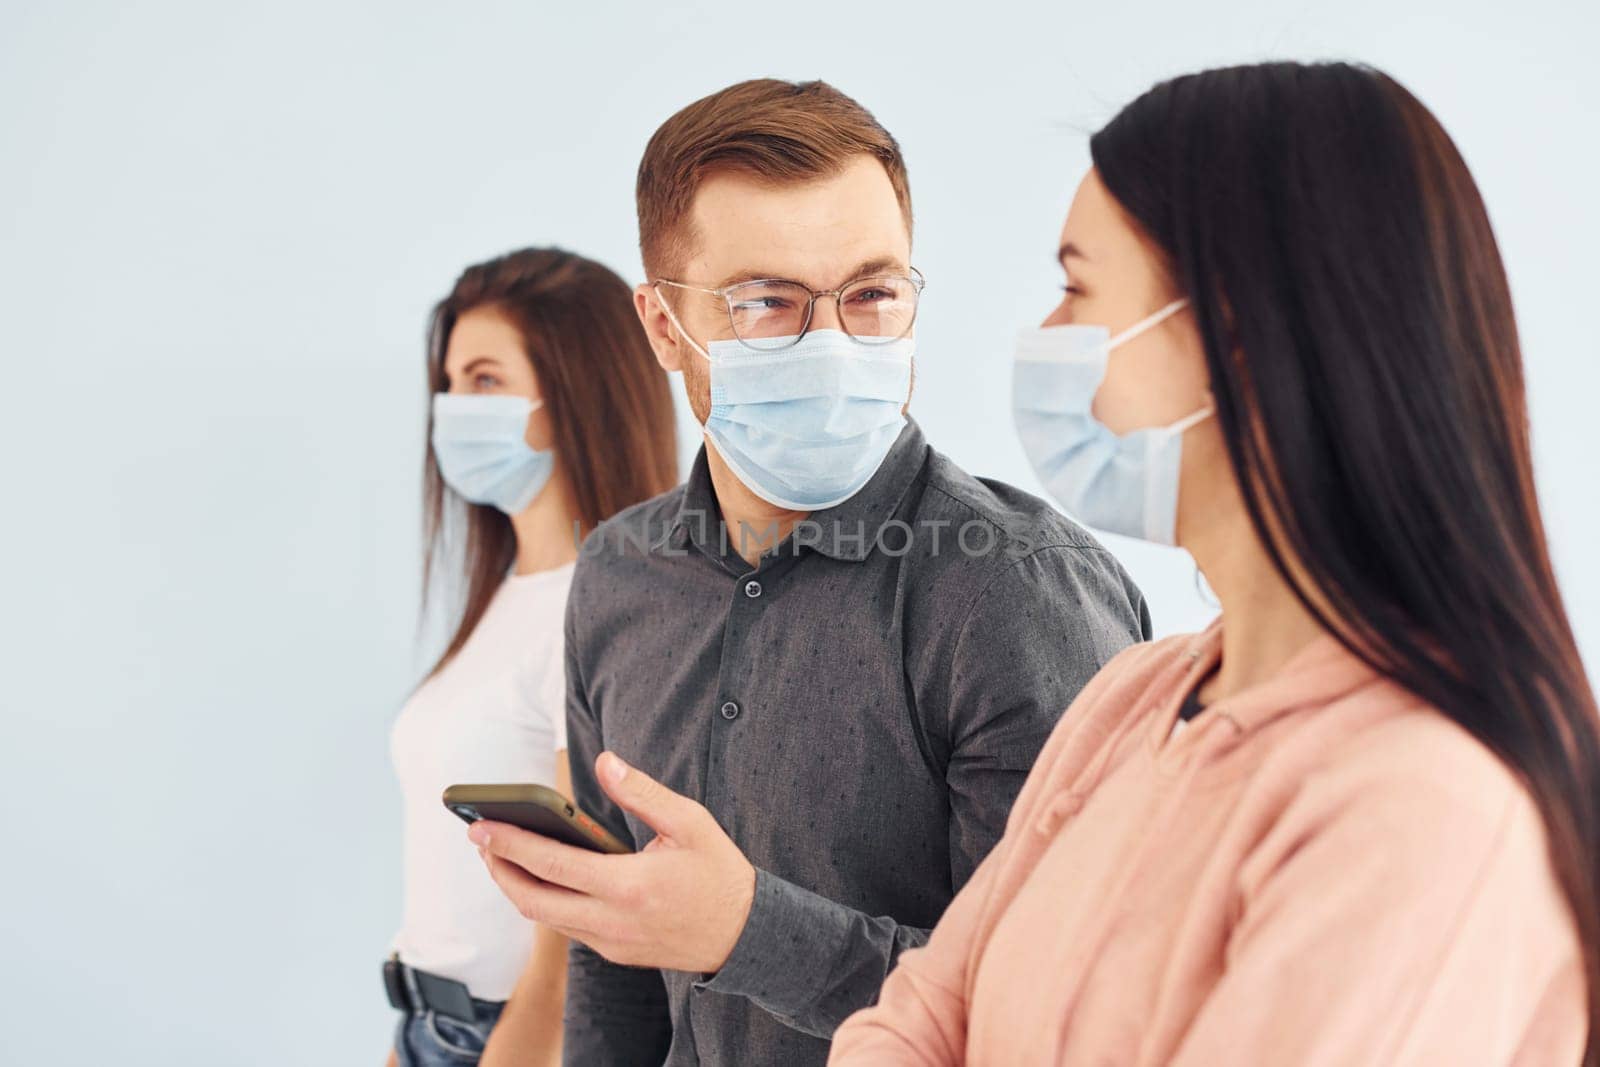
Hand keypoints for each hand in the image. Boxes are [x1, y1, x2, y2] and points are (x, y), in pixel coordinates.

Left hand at [469, 751, 755, 973]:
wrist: (746, 936)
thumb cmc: (720, 873)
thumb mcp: (690, 822)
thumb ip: (642, 792)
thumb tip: (605, 762)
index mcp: (629, 885)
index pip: (552, 865)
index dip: (510, 844)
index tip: (481, 826)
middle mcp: (612, 921)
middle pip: (532, 900)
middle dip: (498, 868)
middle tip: (479, 839)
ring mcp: (610, 943)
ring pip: (545, 918)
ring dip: (517, 887)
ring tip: (500, 854)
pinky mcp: (614, 953)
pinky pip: (567, 927)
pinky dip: (545, 901)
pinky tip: (541, 877)